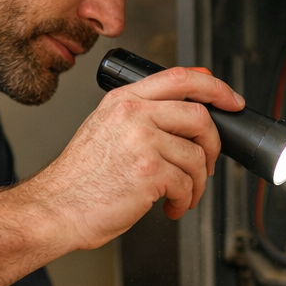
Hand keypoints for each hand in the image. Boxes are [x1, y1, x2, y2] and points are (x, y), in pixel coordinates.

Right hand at [25, 67, 244, 250]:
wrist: (55, 208)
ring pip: (197, 156)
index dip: (214, 87)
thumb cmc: (79, 179)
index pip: (181, 78)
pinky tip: (169, 206)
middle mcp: (132, 113)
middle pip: (199, 116)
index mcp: (123, 100)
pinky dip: (184, 200)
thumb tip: (185, 116)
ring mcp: (141, 140)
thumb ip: (140, 117)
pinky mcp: (149, 171)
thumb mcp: (105, 130)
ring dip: (197, 183)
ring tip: (181, 195)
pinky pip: (187, 183)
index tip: (231, 100)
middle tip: (206, 164)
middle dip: (213, 145)